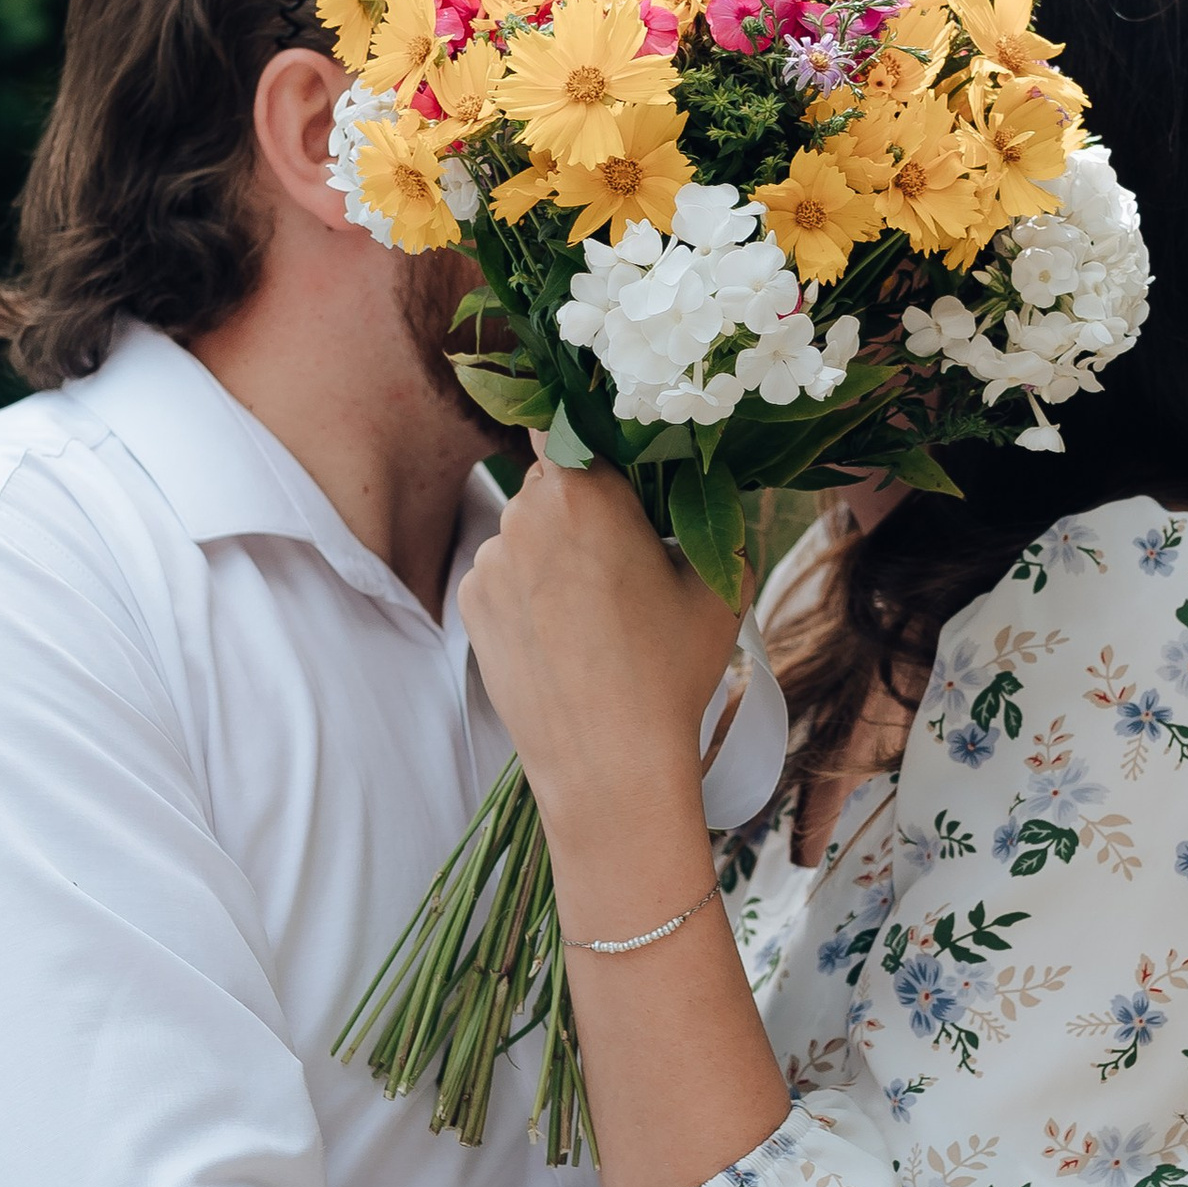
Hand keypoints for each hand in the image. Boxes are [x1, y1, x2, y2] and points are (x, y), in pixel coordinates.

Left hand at [457, 453, 740, 874]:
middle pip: (553, 484)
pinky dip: (527, 596)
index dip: (594, 440)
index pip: (572, 423)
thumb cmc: (671, 669)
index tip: (619, 467)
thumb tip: (697, 488)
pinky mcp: (470, 605)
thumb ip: (706, 517)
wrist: (608, 763)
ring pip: (526, 534)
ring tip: (594, 617)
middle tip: (624, 561)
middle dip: (583, 510)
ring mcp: (489, 561)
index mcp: (586, 490)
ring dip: (553, 556)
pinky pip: (502, 578)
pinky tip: (562, 639)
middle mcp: (524, 512)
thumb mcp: (717, 583)